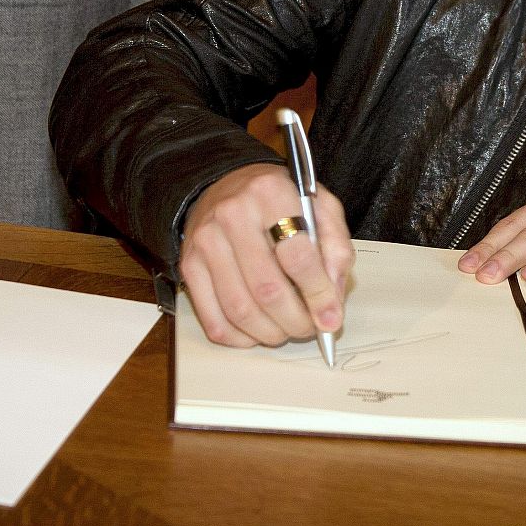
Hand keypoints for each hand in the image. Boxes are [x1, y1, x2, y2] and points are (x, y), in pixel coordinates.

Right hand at [178, 163, 353, 347]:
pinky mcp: (189, 264)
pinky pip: (213, 319)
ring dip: (270, 333)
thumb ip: (336, 247)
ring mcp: (206, 241)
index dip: (318, 294)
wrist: (230, 187)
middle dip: (295, 321)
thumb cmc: (280, 200)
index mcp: (271, 193)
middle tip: (310, 329)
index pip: (297, 256)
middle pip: (267, 289)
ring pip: (239, 309)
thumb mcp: (320, 207)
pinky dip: (239, 338)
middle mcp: (233, 214)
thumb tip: (331, 299)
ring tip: (287, 331)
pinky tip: (257, 332)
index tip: (330, 318)